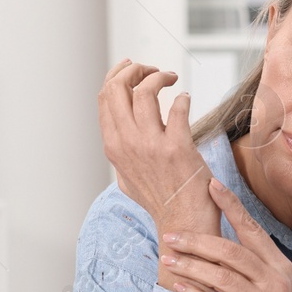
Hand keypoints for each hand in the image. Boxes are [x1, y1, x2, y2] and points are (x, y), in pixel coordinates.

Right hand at [97, 59, 217, 242]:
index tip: (132, 68)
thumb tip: (119, 131)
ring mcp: (151, 146)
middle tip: (151, 69)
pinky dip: (182, 98)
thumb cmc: (158, 199)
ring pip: (144, 91)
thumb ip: (121, 151)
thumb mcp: (126, 175)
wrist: (182, 223)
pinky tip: (186, 99)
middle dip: (134, 69)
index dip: (117, 75)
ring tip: (171, 78)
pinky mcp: (178, 148)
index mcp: (113, 146)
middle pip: (118, 87)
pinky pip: (177, 108)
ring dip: (158, 76)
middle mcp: (127, 143)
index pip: (105, 96)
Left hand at [164, 179, 291, 291]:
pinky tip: (179, 287)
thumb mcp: (271, 287)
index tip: (211, 185)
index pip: (252, 229)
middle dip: (197, 240)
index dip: (231, 205)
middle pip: (231, 250)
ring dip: (190, 266)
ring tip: (167, 260)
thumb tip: (217, 240)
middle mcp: (274, 280)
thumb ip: (252, 265)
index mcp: (279, 266)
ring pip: (221, 276)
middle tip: (171, 235)